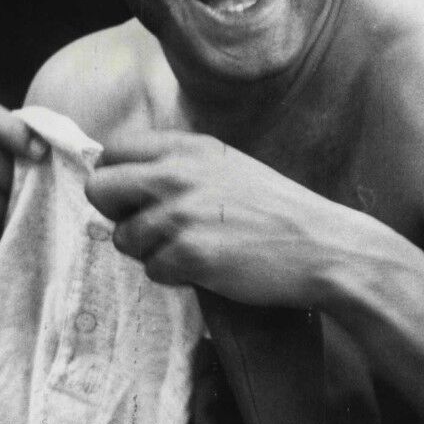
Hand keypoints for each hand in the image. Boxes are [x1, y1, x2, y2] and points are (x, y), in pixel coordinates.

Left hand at [84, 130, 349, 306]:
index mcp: (189, 147)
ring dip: (151, 252)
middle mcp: (179, 173)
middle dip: (118, 214)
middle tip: (150, 229)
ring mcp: (181, 214)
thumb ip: (181, 167)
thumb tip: (128, 180)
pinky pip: (152, 270)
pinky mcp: (189, 254)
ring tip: (194, 250)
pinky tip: (208, 268)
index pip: (113, 150)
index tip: (135, 198)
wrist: (324, 248)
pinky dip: (175, 276)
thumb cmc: (279, 213)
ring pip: (124, 238)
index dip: (118, 178)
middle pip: (100, 189)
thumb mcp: (230, 168)